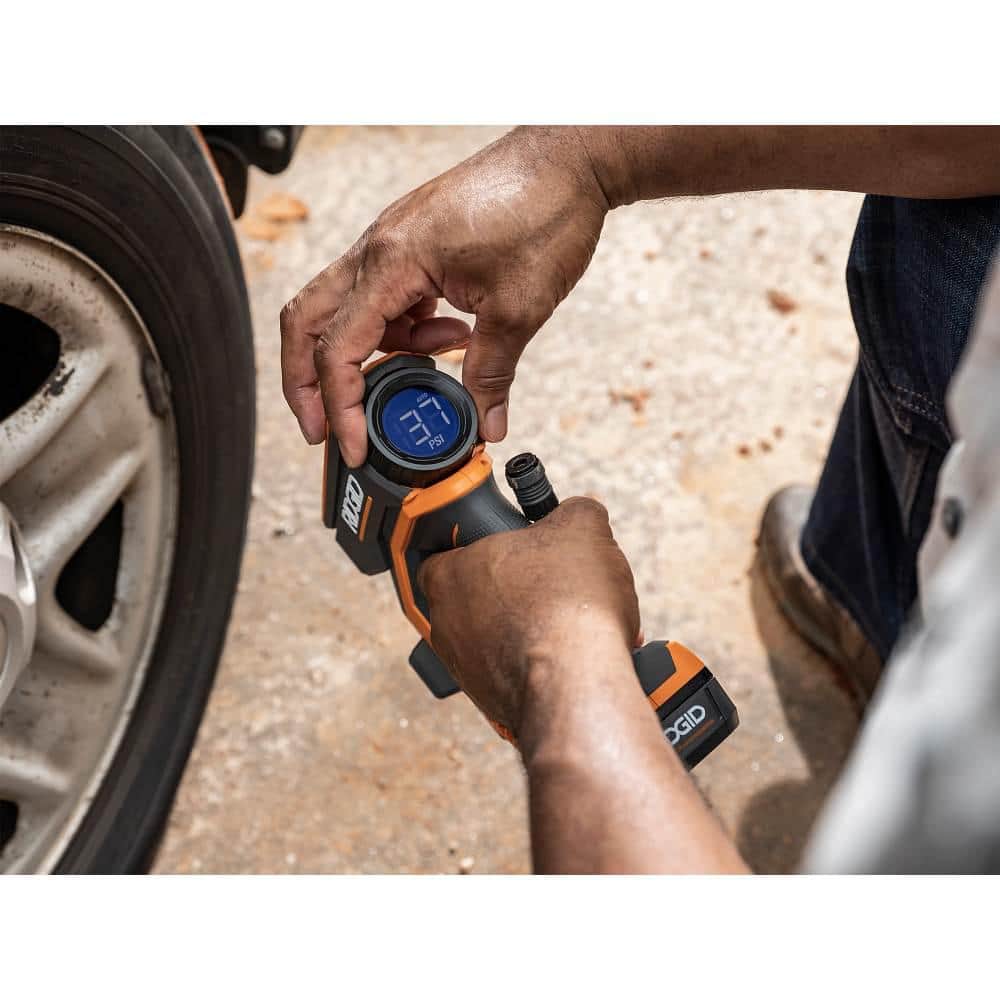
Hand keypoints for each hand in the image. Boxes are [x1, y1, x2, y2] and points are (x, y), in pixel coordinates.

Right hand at [280, 127, 608, 465]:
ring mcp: (391, 242)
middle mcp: (378, 247)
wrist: (569, 156)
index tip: (348, 446)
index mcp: (392, 262)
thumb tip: (485, 423)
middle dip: (308, 382)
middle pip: (307, 322)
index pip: (337, 348)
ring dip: (375, 353)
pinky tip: (450, 336)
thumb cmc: (542, 210)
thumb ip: (492, 374)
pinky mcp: (412, 244)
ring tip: (434, 365)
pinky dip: (403, 330)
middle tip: (325, 428)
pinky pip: (384, 297)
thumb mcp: (518, 308)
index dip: (338, 407)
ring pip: (346, 310)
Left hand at [416, 497, 639, 740]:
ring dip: (531, 631)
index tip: (511, 550)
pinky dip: (541, 666)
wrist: (575, 684)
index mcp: (450, 574)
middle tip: (552, 587)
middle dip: (515, 593)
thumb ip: (575, 512)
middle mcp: (446, 623)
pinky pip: (514, 675)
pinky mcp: (490, 703)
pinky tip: (574, 658)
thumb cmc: (567, 603)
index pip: (444, 552)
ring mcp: (464, 668)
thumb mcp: (582, 528)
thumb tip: (579, 513)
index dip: (481, 546)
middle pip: (476, 598)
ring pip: (497, 639)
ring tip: (573, 626)